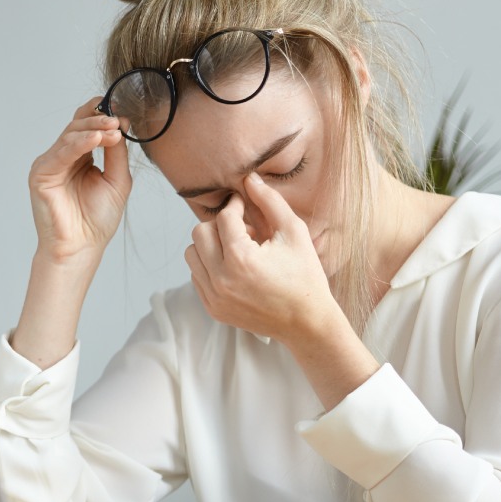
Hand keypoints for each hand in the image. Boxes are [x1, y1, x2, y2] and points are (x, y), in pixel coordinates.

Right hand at [28, 98, 131, 265]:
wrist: (82, 247)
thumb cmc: (97, 219)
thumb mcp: (117, 179)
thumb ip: (117, 152)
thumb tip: (121, 124)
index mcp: (80, 157)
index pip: (88, 127)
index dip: (103, 116)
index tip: (123, 112)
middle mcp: (63, 157)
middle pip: (78, 126)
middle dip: (100, 119)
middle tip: (118, 119)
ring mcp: (50, 163)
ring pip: (70, 135)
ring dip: (93, 129)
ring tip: (113, 129)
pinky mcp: (41, 174)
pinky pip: (61, 152)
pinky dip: (79, 143)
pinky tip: (96, 138)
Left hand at [184, 173, 342, 347]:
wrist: (307, 323)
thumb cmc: (305, 276)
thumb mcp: (294, 233)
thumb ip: (270, 202)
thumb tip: (249, 178)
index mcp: (241, 260)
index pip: (223, 218)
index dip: (234, 205)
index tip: (243, 203)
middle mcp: (221, 280)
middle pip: (199, 233)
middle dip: (219, 225)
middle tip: (243, 230)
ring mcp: (214, 297)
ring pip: (192, 254)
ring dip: (211, 245)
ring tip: (239, 250)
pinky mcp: (212, 308)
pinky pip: (197, 275)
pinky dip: (210, 265)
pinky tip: (235, 267)